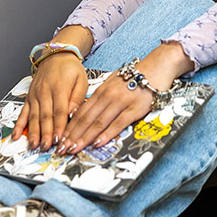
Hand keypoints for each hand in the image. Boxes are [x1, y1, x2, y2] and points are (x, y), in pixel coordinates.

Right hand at [12, 53, 87, 150]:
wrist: (56, 55)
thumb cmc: (70, 69)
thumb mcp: (81, 80)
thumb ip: (77, 98)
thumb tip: (74, 114)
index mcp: (59, 88)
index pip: (59, 111)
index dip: (59, 127)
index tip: (60, 139)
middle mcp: (45, 92)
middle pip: (45, 116)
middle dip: (45, 133)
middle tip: (46, 147)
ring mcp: (35, 95)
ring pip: (34, 116)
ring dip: (33, 132)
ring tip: (33, 145)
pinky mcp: (29, 97)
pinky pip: (23, 112)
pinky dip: (18, 125)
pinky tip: (16, 135)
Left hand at [58, 42, 193, 154]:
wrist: (155, 67)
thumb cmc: (134, 77)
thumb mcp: (113, 84)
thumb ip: (100, 98)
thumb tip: (87, 113)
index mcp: (101, 91)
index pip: (81, 112)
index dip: (69, 127)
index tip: (61, 139)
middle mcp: (108, 97)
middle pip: (86, 119)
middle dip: (73, 135)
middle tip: (62, 148)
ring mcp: (121, 103)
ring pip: (98, 123)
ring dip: (85, 137)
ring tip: (74, 148)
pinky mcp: (135, 109)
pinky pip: (118, 123)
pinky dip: (107, 134)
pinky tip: (97, 143)